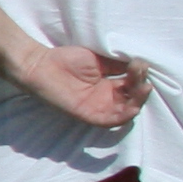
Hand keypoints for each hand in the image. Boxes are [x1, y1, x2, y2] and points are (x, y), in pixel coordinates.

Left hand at [10, 41, 147, 129]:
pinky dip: (124, 116)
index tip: (140, 63)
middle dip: (140, 87)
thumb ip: (118, 65)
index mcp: (108, 86)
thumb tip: (141, 64)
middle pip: (132, 99)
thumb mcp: (98, 60)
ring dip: (137, 101)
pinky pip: (110, 121)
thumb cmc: (65, 60)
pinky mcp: (88, 115)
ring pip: (125, 111)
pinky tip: (133, 105)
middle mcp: (105, 99)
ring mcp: (97, 108)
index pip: (132, 86)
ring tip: (142, 86)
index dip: (139, 76)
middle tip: (139, 71)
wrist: (40, 64)